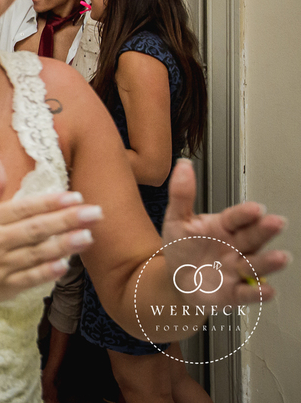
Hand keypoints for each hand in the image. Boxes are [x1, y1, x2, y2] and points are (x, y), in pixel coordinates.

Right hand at [0, 153, 99, 307]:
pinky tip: (65, 265)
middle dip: (67, 220)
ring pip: (36, 254)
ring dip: (64, 245)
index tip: (75, 196)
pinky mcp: (2, 287)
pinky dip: (46, 272)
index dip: (50, 202)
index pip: (24, 208)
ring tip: (88, 236)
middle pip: (35, 229)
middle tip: (96, 213)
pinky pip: (27, 279)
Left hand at [159, 159, 288, 307]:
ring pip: (256, 264)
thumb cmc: (183, 246)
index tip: (255, 208)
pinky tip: (266, 289)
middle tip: (276, 222)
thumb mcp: (177, 219)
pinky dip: (258, 292)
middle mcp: (236, 247)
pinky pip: (248, 293)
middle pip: (252, 237)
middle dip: (265, 230)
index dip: (245, 213)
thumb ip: (181, 194)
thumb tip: (183, 165)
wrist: (177, 279)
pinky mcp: (235, 292)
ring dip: (269, 261)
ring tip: (281, 257)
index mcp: (224, 227)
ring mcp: (237, 269)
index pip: (236, 218)